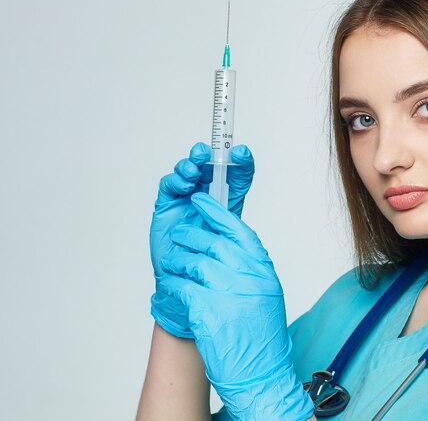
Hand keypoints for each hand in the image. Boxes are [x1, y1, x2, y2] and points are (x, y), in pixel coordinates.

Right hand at [149, 142, 254, 337]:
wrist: (190, 287)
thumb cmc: (215, 264)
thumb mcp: (236, 241)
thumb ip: (241, 219)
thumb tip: (250, 212)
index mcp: (228, 201)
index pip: (236, 175)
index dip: (240, 162)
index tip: (242, 153)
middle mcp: (206, 197)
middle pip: (208, 166)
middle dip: (208, 154)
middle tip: (207, 151)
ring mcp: (185, 201)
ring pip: (186, 172)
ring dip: (189, 166)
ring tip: (194, 169)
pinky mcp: (166, 208)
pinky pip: (168, 187)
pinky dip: (175, 181)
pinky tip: (183, 185)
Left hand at [157, 192, 312, 420]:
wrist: (261, 373)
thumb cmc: (261, 337)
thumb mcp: (265, 295)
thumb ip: (249, 269)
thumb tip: (226, 246)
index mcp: (264, 271)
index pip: (238, 231)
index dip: (216, 213)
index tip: (201, 201)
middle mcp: (250, 278)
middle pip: (214, 243)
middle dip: (190, 237)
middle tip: (177, 236)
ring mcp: (231, 294)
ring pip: (195, 263)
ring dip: (178, 262)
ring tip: (171, 266)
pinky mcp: (209, 313)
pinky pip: (182, 288)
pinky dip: (172, 287)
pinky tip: (169, 290)